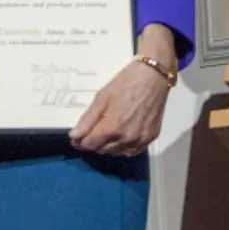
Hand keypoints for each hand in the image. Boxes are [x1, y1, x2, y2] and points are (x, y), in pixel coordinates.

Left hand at [69, 25, 175, 156]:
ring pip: (116, 153)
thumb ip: (87, 119)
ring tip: (105, 134)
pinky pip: (132, 151)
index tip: (76, 137)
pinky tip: (120, 138)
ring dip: (107, 147)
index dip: (80, 142)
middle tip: (91, 132)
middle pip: (102, 150)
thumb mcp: (102, 97)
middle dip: (93, 143)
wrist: (153, 76)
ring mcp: (140, 140)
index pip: (90, 145)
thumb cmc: (126, 82)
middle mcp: (127, 138)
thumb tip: (74, 136)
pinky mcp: (150, 138)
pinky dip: (123, 148)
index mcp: (113, 127)